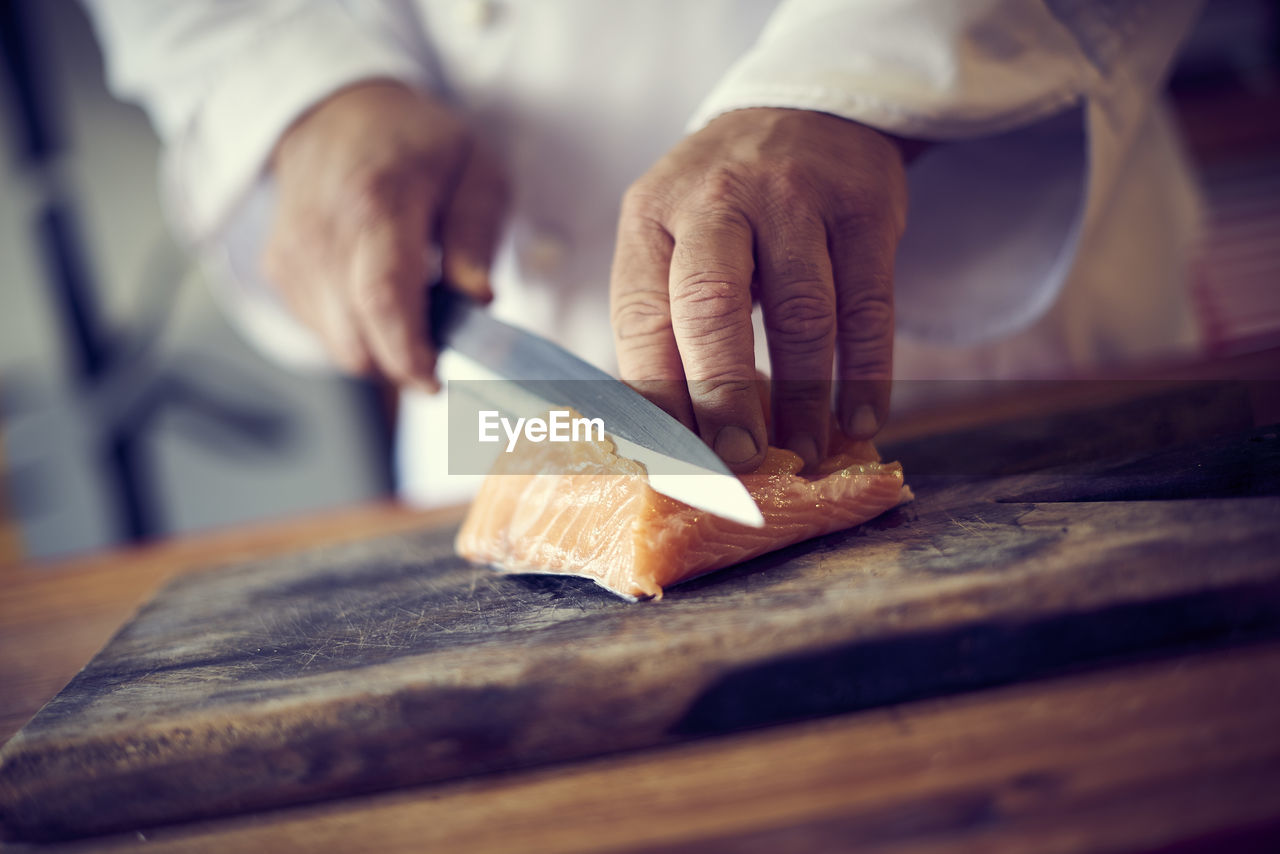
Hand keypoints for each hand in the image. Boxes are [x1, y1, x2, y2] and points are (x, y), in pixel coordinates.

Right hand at [263, 81, 507, 389]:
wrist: (335, 114)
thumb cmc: (417, 144)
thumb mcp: (476, 170)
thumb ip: (478, 234)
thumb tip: (480, 299)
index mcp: (377, 200)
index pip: (382, 297)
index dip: (408, 353)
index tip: (434, 381)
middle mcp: (323, 232)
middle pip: (356, 337)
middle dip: (402, 362)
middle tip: (439, 347)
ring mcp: (292, 254)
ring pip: (339, 345)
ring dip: (381, 348)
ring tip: (412, 305)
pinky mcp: (278, 272)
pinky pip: (323, 332)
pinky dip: (358, 331)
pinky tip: (376, 294)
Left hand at [610, 108, 908, 470]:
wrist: (806, 110)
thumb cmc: (725, 207)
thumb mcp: (672, 239)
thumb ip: (667, 322)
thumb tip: (672, 441)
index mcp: (651, 218)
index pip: (644, 320)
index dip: (659, 399)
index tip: (676, 464)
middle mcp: (717, 201)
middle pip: (712, 308)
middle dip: (724, 398)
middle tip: (739, 462)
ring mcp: (795, 198)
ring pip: (801, 313)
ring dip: (805, 397)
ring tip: (804, 452)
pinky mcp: (864, 207)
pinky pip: (870, 305)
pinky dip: (868, 373)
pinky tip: (862, 419)